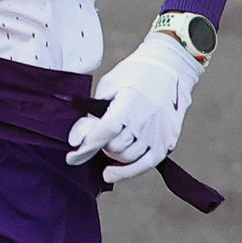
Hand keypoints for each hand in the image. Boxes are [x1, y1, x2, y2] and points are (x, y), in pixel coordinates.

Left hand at [66, 31, 201, 182]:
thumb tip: (79, 137)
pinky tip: (111, 173)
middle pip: (114, 147)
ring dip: (112, 155)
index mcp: (130, 102)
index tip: (72, 157)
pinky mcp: (166, 140)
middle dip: (100, 145)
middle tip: (98, 137)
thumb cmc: (135, 74)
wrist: (169, 68)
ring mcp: (157, 132)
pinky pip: (145, 165)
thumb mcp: (109, 84)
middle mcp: (145, 120)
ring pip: (126, 158)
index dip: (87, 146)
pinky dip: (127, 172)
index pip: (105, 132)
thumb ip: (94, 110)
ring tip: (109, 144)